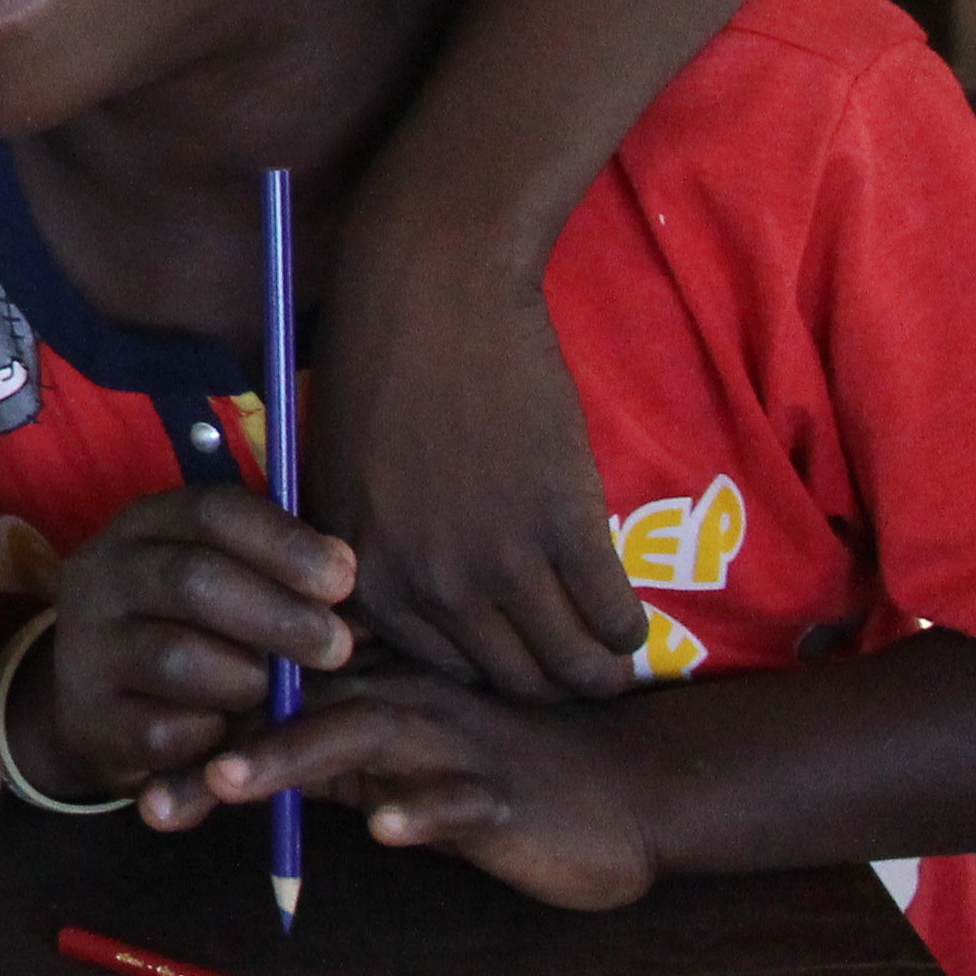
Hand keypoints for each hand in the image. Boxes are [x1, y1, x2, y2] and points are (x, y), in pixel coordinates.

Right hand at [28, 486, 356, 819]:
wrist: (96, 701)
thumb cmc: (187, 628)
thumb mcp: (217, 578)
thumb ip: (274, 567)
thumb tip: (344, 569)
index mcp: (145, 526)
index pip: (212, 511)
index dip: (284, 541)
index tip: (344, 579)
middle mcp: (104, 574)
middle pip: (195, 580)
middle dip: (280, 616)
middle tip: (337, 647)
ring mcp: (88, 645)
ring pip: (179, 657)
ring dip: (247, 680)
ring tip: (268, 692)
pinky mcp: (91, 715)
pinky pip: (165, 729)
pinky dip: (211, 735)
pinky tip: (226, 732)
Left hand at [180, 667, 656, 910]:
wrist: (620, 788)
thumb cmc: (494, 771)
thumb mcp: (389, 764)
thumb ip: (312, 758)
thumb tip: (214, 767)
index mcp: (365, 690)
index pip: (267, 698)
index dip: (196, 729)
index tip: (124, 770)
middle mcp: (399, 703)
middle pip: (295, 711)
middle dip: (218, 746)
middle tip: (149, 790)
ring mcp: (453, 745)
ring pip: (365, 740)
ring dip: (294, 757)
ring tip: (228, 780)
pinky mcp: (507, 794)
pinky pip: (464, 800)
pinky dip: (426, 810)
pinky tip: (388, 829)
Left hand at [309, 214, 645, 700]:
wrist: (431, 291)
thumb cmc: (381, 370)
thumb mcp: (347, 480)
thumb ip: (375, 556)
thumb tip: (402, 624)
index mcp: (367, 576)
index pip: (441, 674)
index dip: (485, 671)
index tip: (513, 663)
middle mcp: (426, 585)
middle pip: (510, 683)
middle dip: (546, 684)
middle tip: (573, 668)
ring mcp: (496, 561)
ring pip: (569, 666)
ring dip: (599, 670)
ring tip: (609, 656)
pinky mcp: (563, 525)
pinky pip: (613, 617)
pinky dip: (628, 627)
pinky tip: (625, 614)